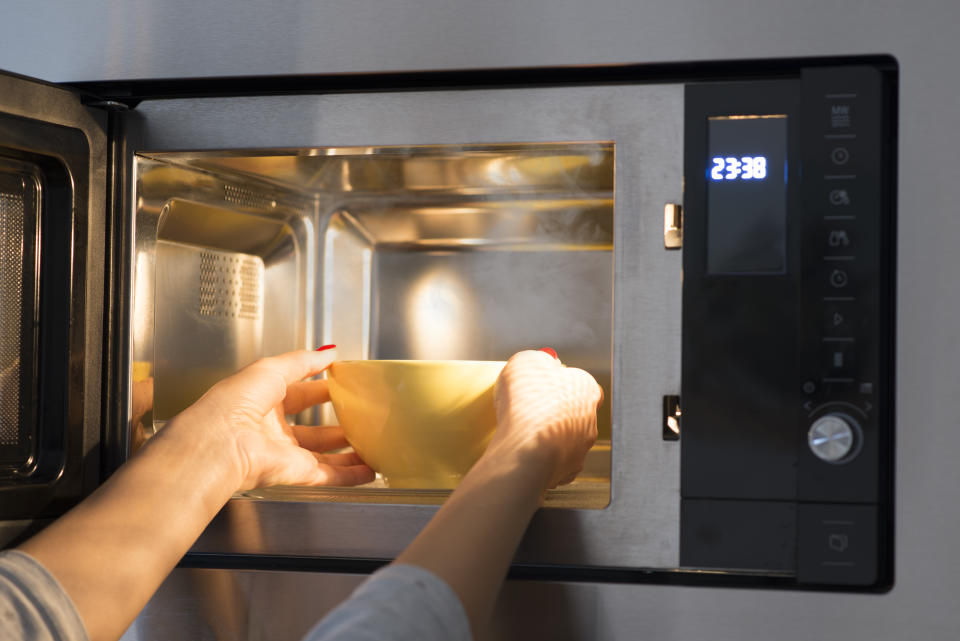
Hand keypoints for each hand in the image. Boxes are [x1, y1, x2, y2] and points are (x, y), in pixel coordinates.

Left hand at [169, 348, 373, 490]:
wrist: (220, 446)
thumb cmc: (234, 403)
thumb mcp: (271, 369)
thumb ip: (303, 361)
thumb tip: (329, 352)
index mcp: (263, 400)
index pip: (299, 392)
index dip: (321, 386)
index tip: (345, 381)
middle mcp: (272, 429)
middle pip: (312, 427)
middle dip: (337, 421)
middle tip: (362, 414)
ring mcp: (284, 453)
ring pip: (323, 453)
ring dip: (347, 451)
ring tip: (371, 444)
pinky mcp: (296, 474)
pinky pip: (328, 475)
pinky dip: (350, 475)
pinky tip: (368, 472)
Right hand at [490, 349, 602, 488]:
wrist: (526, 452)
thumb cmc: (528, 404)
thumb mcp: (525, 362)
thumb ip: (536, 360)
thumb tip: (540, 361)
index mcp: (586, 390)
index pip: (583, 384)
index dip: (561, 383)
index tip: (542, 382)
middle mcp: (589, 420)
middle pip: (575, 412)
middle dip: (555, 411)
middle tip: (528, 409)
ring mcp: (580, 449)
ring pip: (565, 439)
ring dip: (549, 436)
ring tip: (523, 433)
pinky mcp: (567, 472)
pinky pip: (555, 463)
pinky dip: (542, 459)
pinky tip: (525, 452)